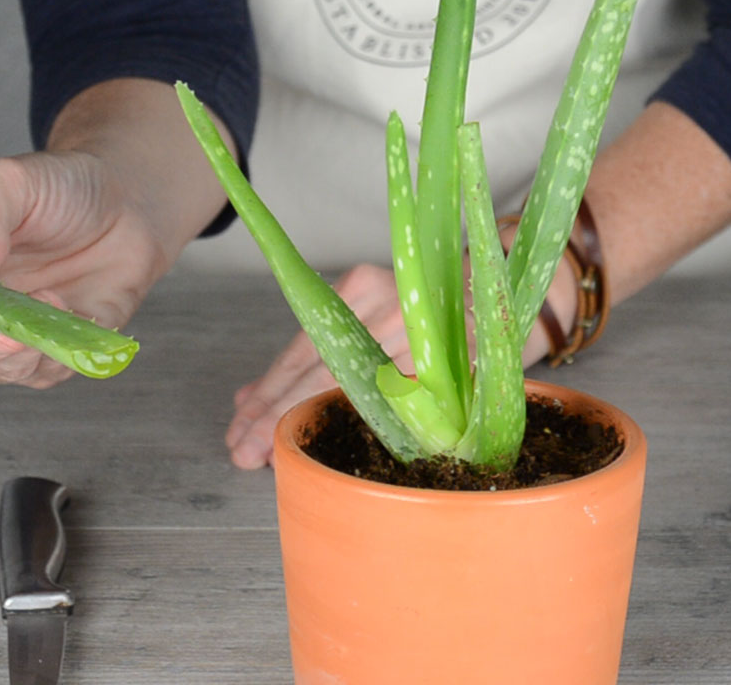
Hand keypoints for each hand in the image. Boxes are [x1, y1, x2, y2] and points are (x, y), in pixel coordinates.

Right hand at [0, 151, 166, 386]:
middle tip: (6, 330)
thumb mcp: (13, 182)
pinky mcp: (57, 349)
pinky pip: (47, 373)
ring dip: (20, 352)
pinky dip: (60, 353)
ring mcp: (11, 335)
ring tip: (53, 301)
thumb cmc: (60, 188)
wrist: (126, 201)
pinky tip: (77, 311)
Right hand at [225, 257, 575, 469]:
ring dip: (269, 391)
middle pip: (319, 365)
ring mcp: (376, 290)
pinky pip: (313, 331)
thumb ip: (417, 423)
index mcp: (430, 345)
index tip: (269, 449)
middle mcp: (397, 311)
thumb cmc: (482, 356)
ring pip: (308, 347)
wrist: (492, 292)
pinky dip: (284, 366)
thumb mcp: (464, 395)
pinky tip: (254, 397)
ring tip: (238, 431)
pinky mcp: (360, 280)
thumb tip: (354, 450)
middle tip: (239, 449)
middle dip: (272, 411)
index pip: (349, 384)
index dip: (303, 417)